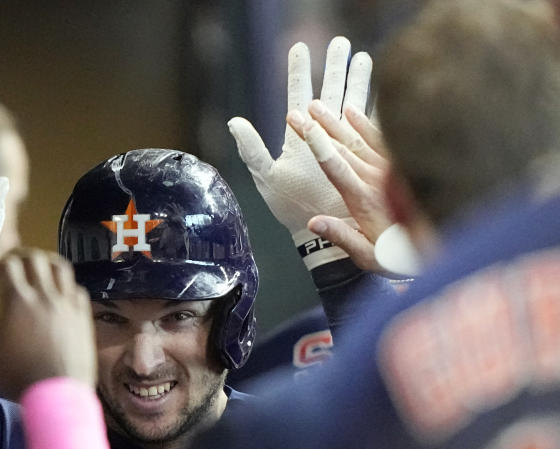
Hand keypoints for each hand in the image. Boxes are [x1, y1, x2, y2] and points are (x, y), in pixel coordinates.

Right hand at [0, 249, 96, 398]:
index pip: (10, 264)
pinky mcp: (83, 316)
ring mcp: (68, 304)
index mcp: (19, 300)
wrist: (57, 396)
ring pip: (60, 267)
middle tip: (12, 268)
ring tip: (37, 272)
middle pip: (36, 258)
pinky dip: (65, 284)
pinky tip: (58, 295)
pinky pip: (76, 288)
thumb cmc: (16, 375)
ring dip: (46, 264)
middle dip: (21, 257)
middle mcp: (45, 295)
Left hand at [228, 37, 371, 267]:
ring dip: (359, 81)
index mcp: (300, 138)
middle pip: (331, 94)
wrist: (321, 236)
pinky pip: (373, 131)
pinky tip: (385, 92)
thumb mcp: (267, 177)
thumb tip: (233, 121)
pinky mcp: (364, 161)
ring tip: (362, 57)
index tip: (300, 48)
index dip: (300, 72)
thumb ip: (252, 149)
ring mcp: (345, 147)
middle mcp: (323, 138)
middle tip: (339, 42)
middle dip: (335, 68)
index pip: (299, 97)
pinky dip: (376, 111)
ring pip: (354, 105)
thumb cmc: (291, 208)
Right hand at [286, 104, 392, 272]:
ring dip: (336, 122)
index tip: (301, 124)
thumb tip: (313, 222)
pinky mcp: (402, 167)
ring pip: (358, 140)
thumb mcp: (369, 255)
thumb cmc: (403, 255)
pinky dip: (365, 124)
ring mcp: (389, 171)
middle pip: (341, 148)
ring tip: (317, 106)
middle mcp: (375, 179)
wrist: (447, 245)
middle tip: (298, 112)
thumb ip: (342, 236)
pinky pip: (381, 140)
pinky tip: (352, 112)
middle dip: (317, 128)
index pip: (334, 164)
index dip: (315, 142)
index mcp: (363, 199)